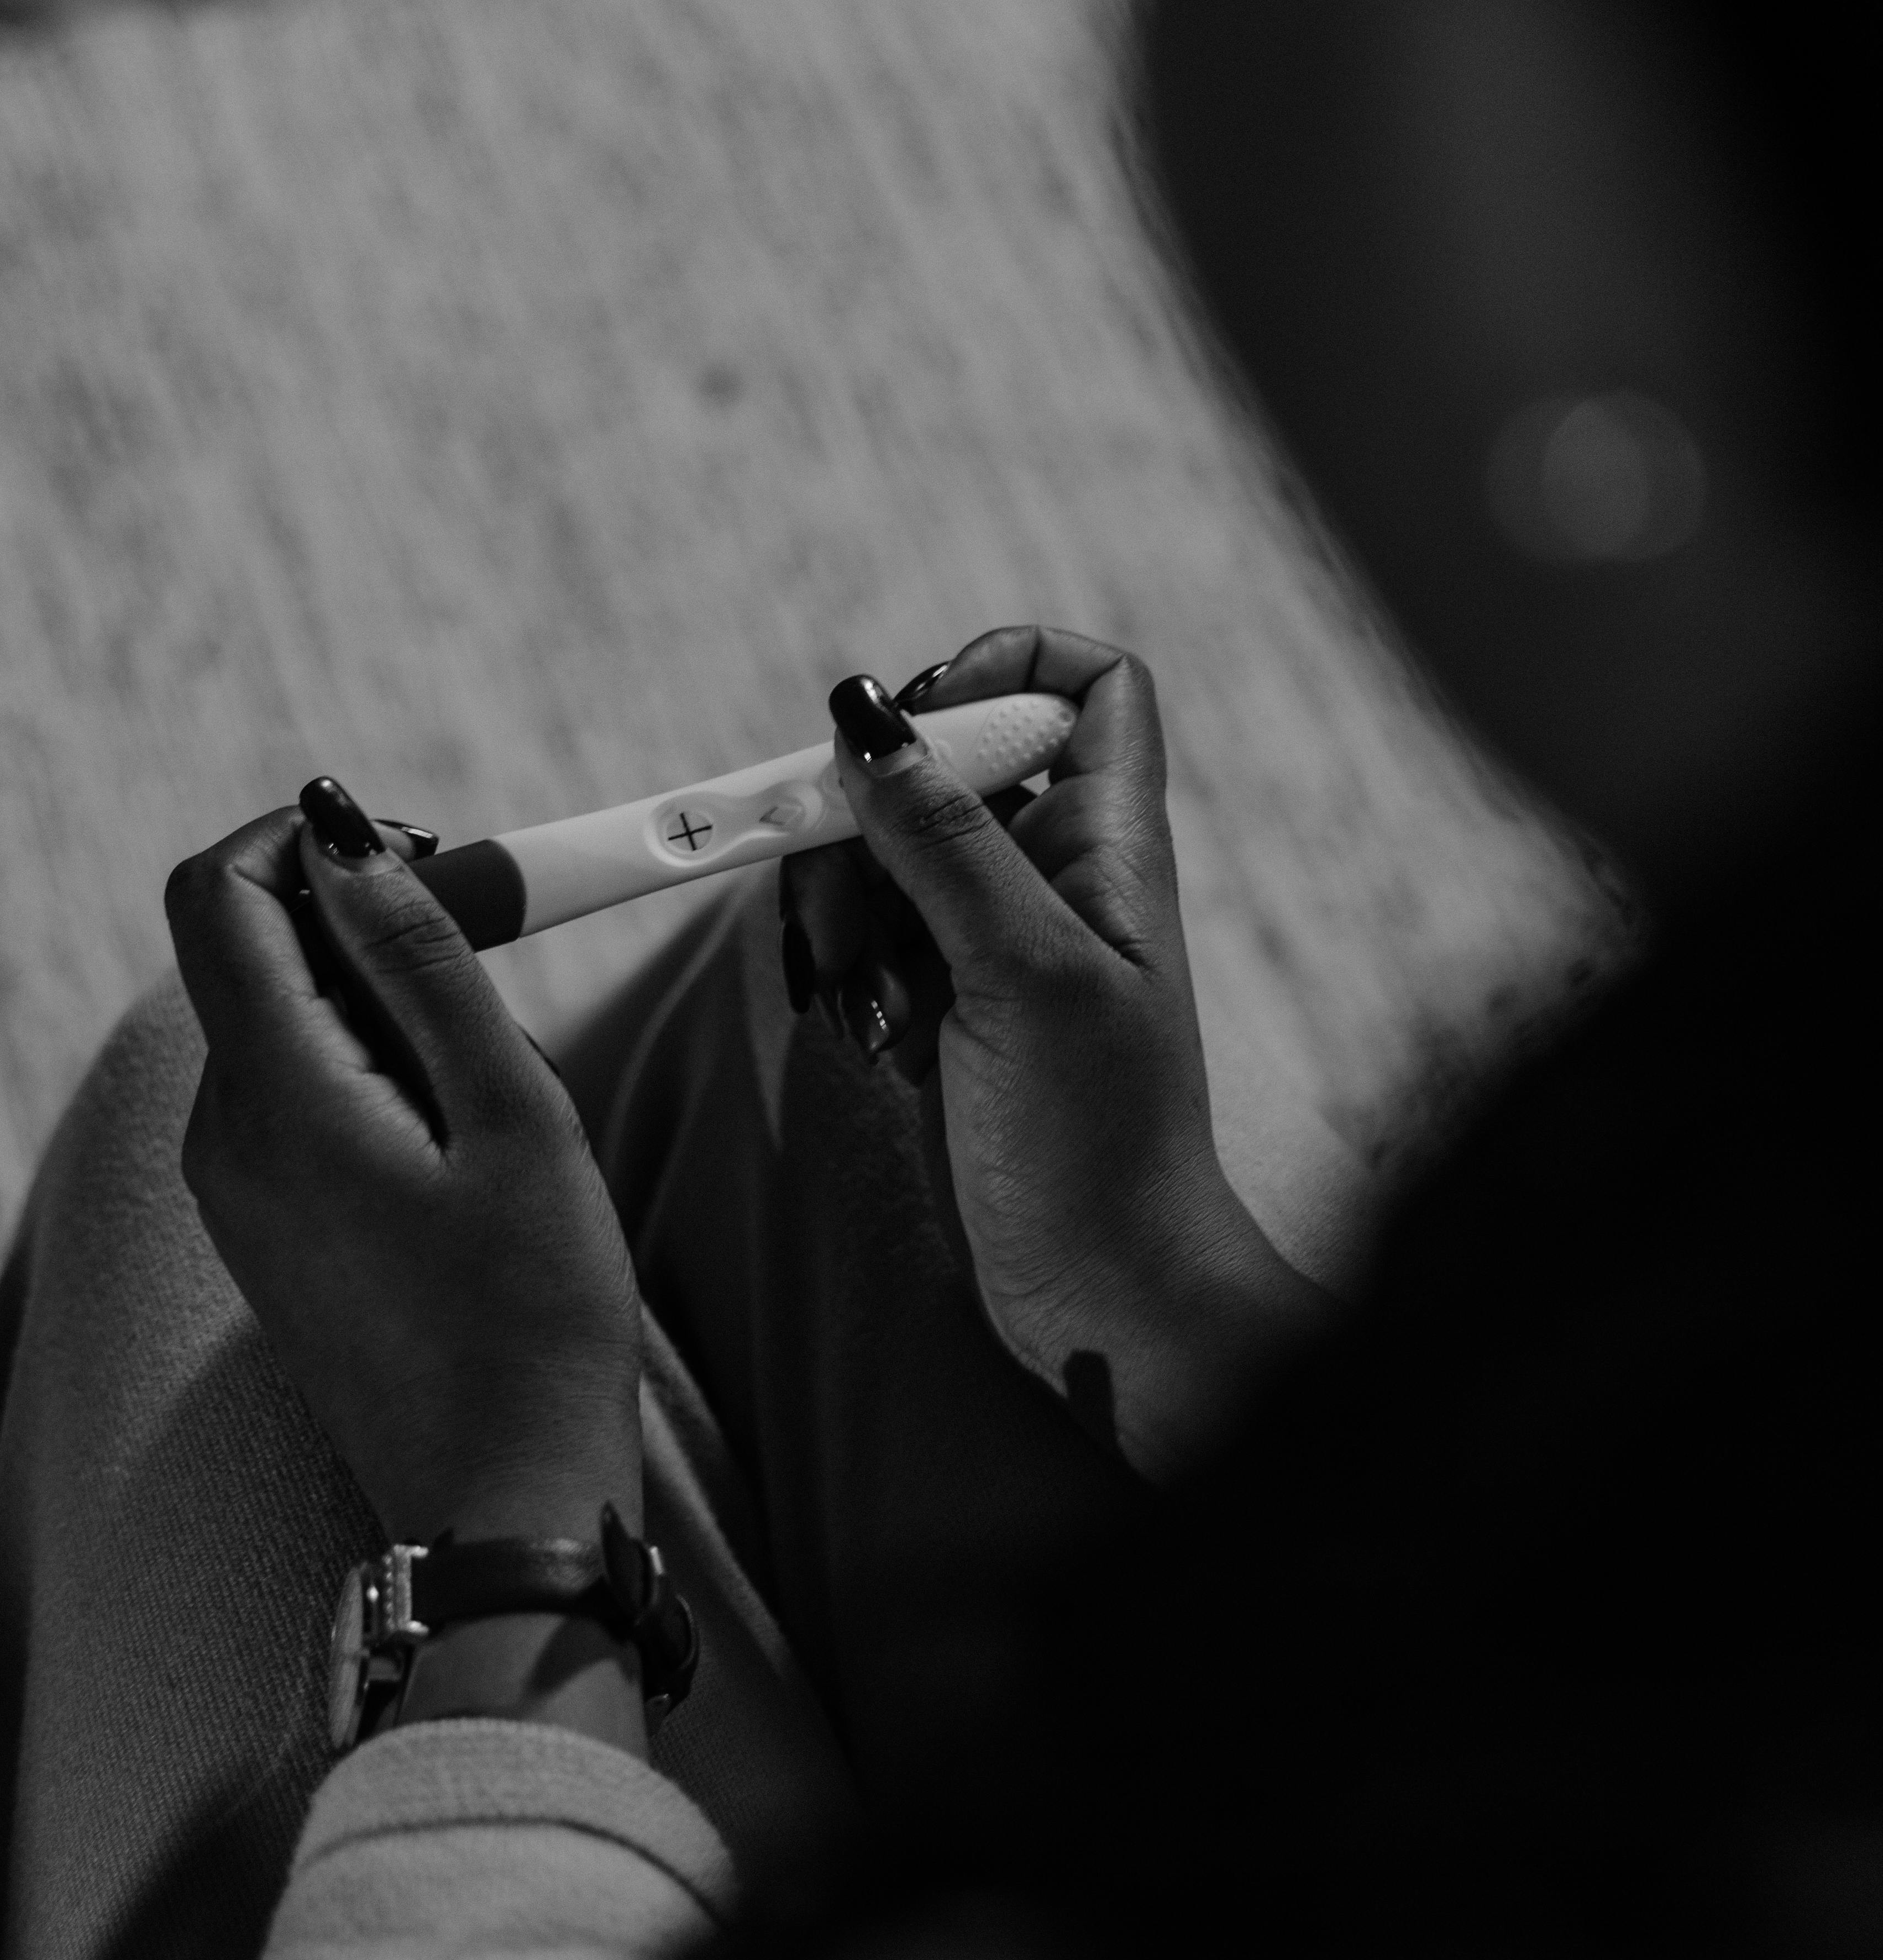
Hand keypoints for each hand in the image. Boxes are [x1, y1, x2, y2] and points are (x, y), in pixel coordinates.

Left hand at [165, 784, 644, 1555]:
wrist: (504, 1498)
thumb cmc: (534, 1314)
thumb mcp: (511, 1115)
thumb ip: (423, 965)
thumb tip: (344, 842)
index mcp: (275, 1097)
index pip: (219, 894)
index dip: (307, 837)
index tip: (426, 853)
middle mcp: (223, 1137)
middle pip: (254, 954)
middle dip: (372, 924)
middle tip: (502, 962)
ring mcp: (236, 1191)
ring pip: (287, 1025)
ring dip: (389, 1009)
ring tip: (497, 1095)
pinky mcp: (266, 1231)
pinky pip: (298, 1099)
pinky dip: (376, 1076)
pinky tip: (466, 1152)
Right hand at [784, 629, 1329, 1471]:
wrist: (1099, 1292)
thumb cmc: (1099, 1140)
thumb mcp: (1024, 973)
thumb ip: (944, 840)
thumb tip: (866, 713)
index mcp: (1112, 843)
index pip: (1088, 683)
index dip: (1003, 667)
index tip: (914, 719)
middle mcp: (1056, 874)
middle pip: (935, 767)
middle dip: (866, 829)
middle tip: (851, 920)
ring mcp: (994, 940)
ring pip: (881, 858)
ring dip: (847, 922)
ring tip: (874, 1009)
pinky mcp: (944, 1002)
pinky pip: (865, 941)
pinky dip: (853, 983)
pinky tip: (884, 1051)